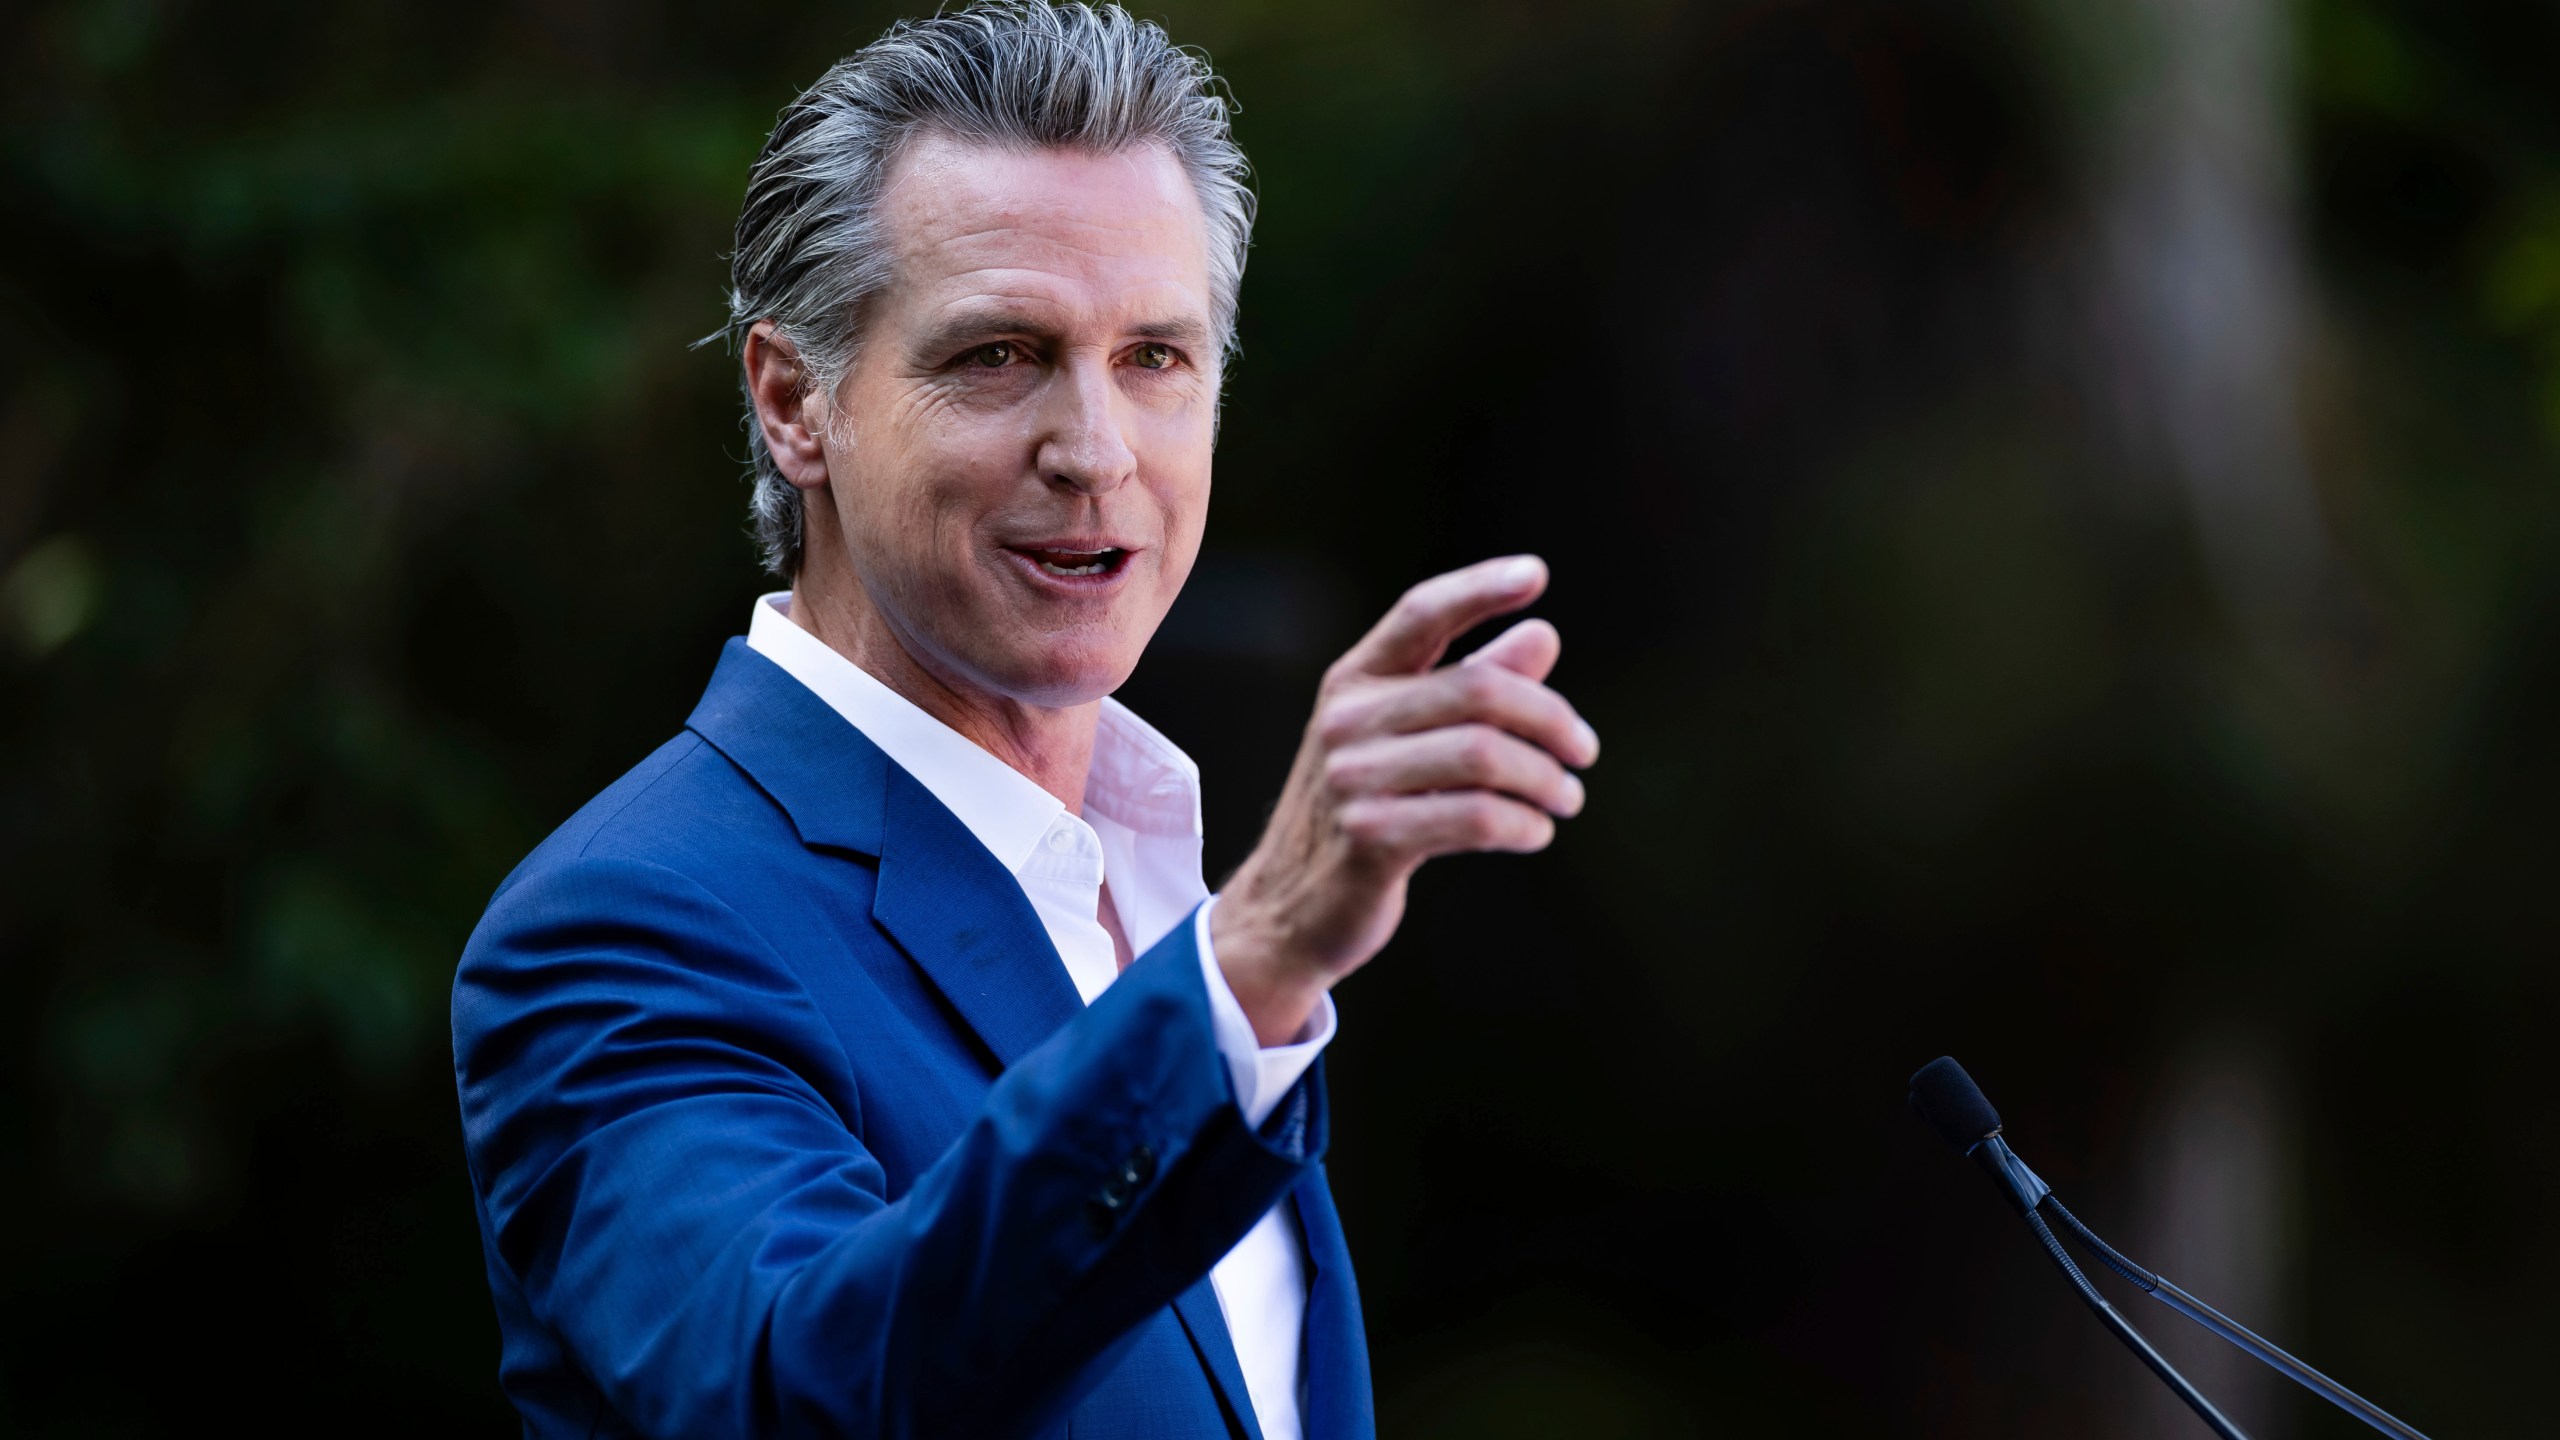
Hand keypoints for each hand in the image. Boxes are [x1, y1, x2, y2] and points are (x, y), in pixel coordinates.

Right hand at [1211, 555, 1600, 1043]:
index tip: (1535, 574)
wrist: (1288, 907)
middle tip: (1583, 751)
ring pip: (1485, 756)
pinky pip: (1476, 817)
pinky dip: (1523, 824)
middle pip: (1478, 690)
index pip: (1421, 612)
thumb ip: (1472, 683)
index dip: (1479, 588)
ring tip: (1566, 797)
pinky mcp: (1370, 839)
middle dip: (1550, 718)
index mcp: (1355, 680)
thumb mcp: (1408, 739)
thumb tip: (1543, 634)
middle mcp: (1347, 720)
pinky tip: (1535, 831)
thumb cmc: (1364, 810)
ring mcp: (1352, 780)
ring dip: (1546, 779)